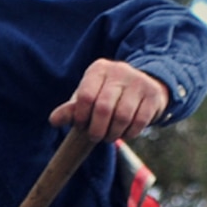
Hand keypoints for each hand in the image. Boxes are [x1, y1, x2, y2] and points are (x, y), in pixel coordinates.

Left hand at [48, 60, 169, 141]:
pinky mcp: (153, 95)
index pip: (85, 97)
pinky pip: (139, 122)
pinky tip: (124, 133)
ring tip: (109, 136)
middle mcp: (120, 71)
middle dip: (96, 130)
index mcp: (99, 70)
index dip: (80, 117)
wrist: (143, 86)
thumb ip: (70, 109)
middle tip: (95, 136)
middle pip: (103, 108)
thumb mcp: (87, 99)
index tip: (82, 125)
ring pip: (122, 117)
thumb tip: (53, 121)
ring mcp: (139, 82)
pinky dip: (129, 133)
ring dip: (113, 134)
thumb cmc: (106, 96)